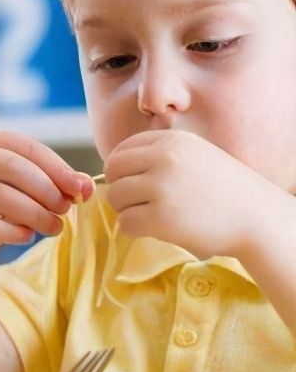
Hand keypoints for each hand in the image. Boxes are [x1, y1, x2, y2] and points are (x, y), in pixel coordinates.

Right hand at [0, 131, 92, 260]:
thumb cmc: (0, 201)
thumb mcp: (26, 185)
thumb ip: (57, 181)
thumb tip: (87, 187)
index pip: (30, 149)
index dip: (59, 170)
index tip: (81, 191)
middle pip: (16, 170)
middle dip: (48, 191)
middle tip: (65, 209)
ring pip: (4, 197)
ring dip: (37, 215)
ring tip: (55, 227)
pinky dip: (15, 233)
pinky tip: (28, 236)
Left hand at [104, 129, 290, 259]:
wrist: (258, 218)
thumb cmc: (225, 190)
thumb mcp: (195, 155)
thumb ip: (160, 155)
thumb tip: (113, 167)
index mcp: (172, 140)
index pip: (122, 150)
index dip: (122, 170)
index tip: (134, 183)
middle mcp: (164, 158)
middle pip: (113, 171)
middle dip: (119, 188)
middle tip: (137, 203)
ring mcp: (162, 187)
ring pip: (115, 197)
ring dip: (126, 210)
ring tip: (149, 216)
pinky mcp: (161, 217)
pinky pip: (125, 223)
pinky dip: (133, 229)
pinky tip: (153, 230)